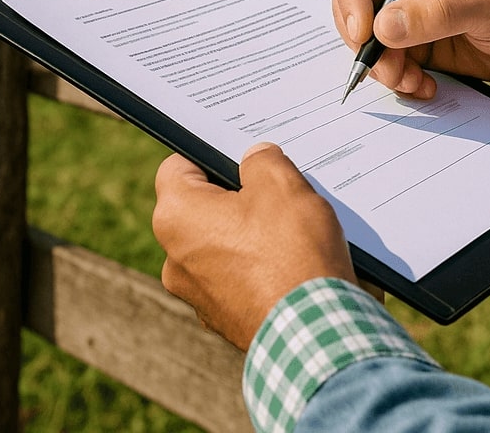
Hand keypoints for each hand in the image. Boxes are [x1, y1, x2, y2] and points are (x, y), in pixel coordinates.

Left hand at [152, 142, 357, 350]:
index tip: (241, 156)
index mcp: (175, 215)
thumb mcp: (282, 184)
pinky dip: (258, 267)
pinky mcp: (223, 318)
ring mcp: (197, 294)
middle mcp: (174, 258)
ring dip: (248, 233)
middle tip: (274, 190)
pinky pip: (236, 277)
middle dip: (235, 195)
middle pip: (201, 206)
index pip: (178, 166)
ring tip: (290, 229)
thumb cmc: (292, 254)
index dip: (210, 154)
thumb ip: (262, 160)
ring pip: (221, 243)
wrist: (315, 335)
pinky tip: (292, 262)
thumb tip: (254, 158)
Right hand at [332, 0, 489, 97]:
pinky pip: (385, 59)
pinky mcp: (411, 37)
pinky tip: (425, 86)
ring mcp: (404, 5)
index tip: (365, 33)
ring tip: (412, 82)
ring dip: (381, 65)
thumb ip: (437, 12)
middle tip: (386, 69)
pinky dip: (397, 78)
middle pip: (351, 0)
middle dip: (363, 39)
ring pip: (364, 36)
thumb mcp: (489, 1)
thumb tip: (383, 27)